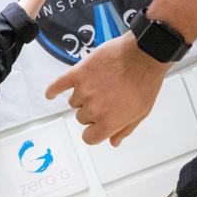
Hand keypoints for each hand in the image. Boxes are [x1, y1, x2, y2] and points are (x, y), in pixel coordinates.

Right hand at [46, 32, 168, 144]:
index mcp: (108, 123)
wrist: (143, 54)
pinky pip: (58, 85)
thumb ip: (124, 130)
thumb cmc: (145, 82)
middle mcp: (93, 109)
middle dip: (92, 110)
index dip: (94, 132)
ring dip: (82, 96)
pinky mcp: (78, 73)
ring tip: (98, 85)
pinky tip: (51, 94)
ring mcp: (84, 91)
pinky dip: (52, 91)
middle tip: (105, 97)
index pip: (89, 137)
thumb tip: (113, 142)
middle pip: (81, 118)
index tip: (95, 127)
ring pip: (73, 102)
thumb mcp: (141, 112)